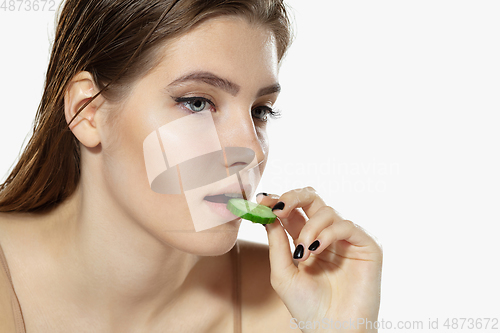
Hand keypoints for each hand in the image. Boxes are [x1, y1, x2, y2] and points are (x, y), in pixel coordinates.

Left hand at [258, 187, 382, 332]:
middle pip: (312, 199)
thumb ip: (276, 243)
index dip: (279, 201)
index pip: (294, 210)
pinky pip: (346, 225)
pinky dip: (328, 233)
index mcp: (306, 240)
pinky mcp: (366, 246)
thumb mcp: (283, 273)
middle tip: (279, 208)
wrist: (332, 331)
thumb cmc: (307, 308)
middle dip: (293, 197)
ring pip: (327, 211)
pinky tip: (317, 249)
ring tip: (303, 253)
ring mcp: (347, 240)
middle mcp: (326, 236)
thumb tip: (268, 214)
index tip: (263, 201)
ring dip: (309, 228)